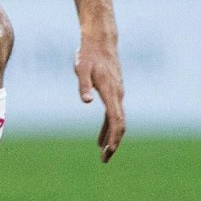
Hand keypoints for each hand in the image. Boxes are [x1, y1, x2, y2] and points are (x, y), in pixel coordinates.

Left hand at [75, 34, 125, 162]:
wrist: (101, 40)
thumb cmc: (88, 54)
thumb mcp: (81, 68)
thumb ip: (83, 85)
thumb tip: (86, 101)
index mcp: (111, 91)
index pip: (116, 119)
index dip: (114, 136)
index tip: (110, 151)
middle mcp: (118, 94)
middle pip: (120, 124)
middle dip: (114, 143)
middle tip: (104, 160)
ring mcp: (117, 93)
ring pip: (118, 121)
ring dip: (112, 138)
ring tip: (103, 154)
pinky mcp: (114, 92)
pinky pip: (114, 114)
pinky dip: (109, 128)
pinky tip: (100, 139)